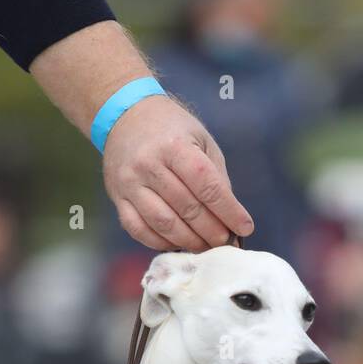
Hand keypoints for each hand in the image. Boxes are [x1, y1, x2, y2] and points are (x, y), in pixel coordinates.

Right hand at [103, 93, 252, 252]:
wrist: (126, 116)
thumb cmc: (171, 129)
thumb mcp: (201, 140)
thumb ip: (215, 176)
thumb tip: (229, 217)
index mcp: (175, 146)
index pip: (207, 186)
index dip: (228, 211)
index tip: (245, 227)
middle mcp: (149, 165)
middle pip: (186, 208)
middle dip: (211, 231)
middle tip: (225, 243)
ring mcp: (130, 184)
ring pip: (163, 223)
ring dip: (188, 241)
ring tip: (204, 247)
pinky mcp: (118, 199)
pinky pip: (138, 229)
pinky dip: (160, 242)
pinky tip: (176, 243)